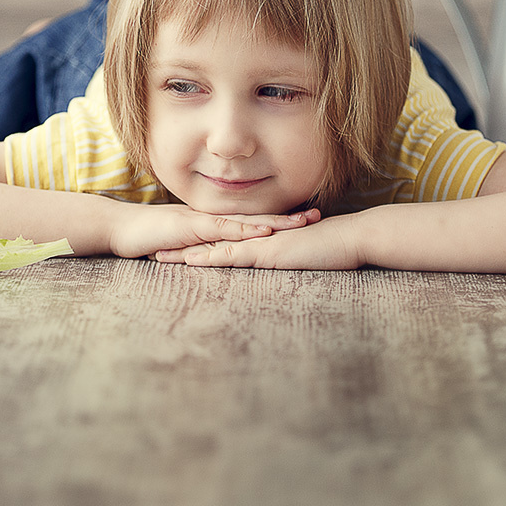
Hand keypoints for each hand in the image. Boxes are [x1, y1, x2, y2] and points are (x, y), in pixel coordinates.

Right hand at [107, 204, 314, 258]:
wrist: (122, 229)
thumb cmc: (149, 239)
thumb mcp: (183, 247)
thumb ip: (203, 251)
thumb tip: (221, 262)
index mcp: (216, 224)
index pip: (253, 222)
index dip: (280, 221)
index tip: (307, 221)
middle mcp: (215, 219)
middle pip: (259, 218)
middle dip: (289, 218)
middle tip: (318, 217)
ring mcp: (205, 221)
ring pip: (247, 221)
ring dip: (275, 222)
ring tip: (302, 223)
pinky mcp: (193, 227)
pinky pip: (223, 229)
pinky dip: (244, 230)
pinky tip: (262, 231)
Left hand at [152, 214, 361, 269]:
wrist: (352, 238)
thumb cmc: (334, 249)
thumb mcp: (302, 257)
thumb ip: (287, 260)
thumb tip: (278, 268)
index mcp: (260, 241)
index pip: (223, 244)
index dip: (197, 247)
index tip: (173, 251)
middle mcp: (255, 240)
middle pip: (210, 243)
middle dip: (180, 248)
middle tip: (153, 251)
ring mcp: (260, 244)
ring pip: (214, 248)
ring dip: (186, 253)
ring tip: (159, 257)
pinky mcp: (268, 252)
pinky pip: (234, 255)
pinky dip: (211, 258)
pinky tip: (191, 261)